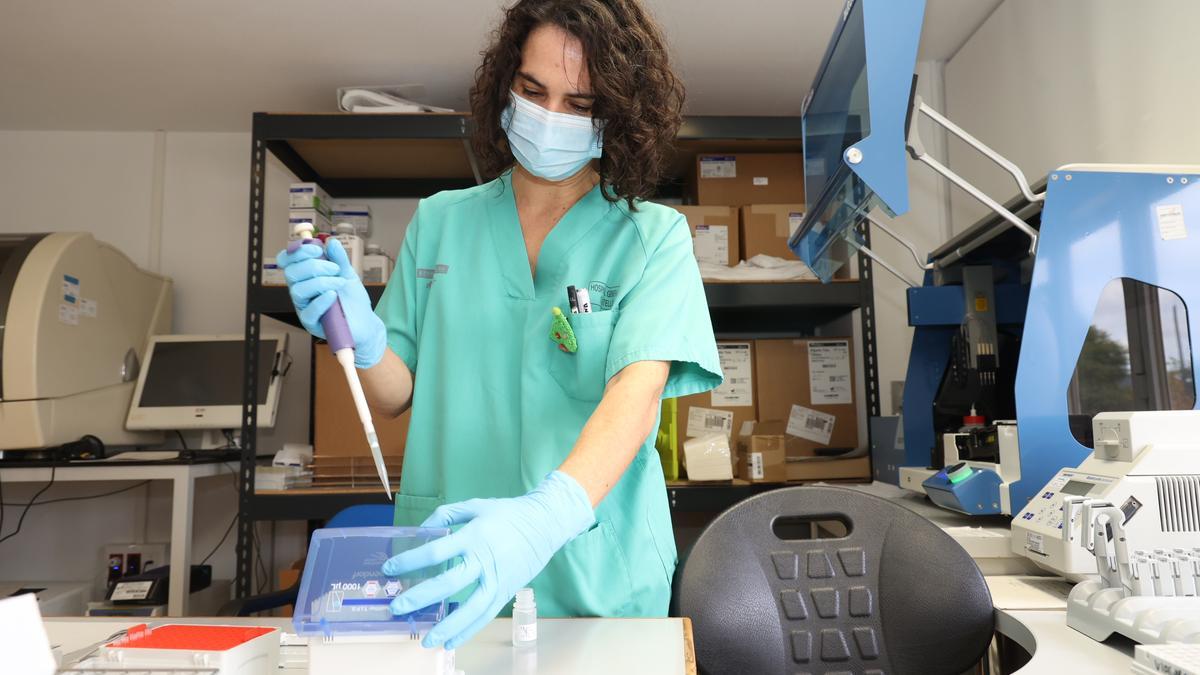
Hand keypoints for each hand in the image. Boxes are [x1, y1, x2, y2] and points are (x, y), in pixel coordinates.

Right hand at [275, 238, 385, 367]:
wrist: (365, 323)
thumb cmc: (352, 299)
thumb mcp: (347, 274)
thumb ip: (339, 259)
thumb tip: (331, 242)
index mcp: (305, 276)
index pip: (287, 260)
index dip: (297, 251)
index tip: (317, 249)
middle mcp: (301, 290)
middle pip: (291, 273)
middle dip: (314, 266)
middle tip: (335, 269)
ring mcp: (303, 307)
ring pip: (299, 290)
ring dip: (321, 282)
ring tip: (340, 283)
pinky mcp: (310, 323)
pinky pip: (308, 311)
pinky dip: (321, 300)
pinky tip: (333, 295)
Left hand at [384, 471, 594, 649]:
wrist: (545, 524)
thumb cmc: (508, 514)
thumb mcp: (475, 505)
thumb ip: (446, 515)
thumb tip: (421, 530)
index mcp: (474, 536)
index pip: (435, 552)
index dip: (410, 561)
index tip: (390, 568)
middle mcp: (484, 561)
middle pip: (448, 584)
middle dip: (420, 597)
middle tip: (397, 607)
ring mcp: (496, 580)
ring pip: (470, 609)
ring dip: (446, 626)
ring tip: (426, 640)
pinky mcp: (505, 592)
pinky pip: (485, 616)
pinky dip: (468, 631)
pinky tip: (450, 642)